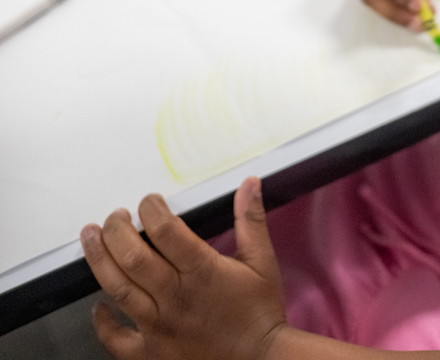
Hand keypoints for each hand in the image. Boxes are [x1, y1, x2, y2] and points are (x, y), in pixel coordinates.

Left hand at [80, 178, 287, 359]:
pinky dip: (102, 322)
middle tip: (115, 216)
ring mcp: (159, 327)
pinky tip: (97, 306)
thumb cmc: (259, 311)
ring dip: (99, 259)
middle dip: (116, 229)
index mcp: (202, 272)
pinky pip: (116, 339)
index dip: (151, 209)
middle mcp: (175, 297)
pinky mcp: (151, 353)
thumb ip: (251, 220)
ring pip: (118, 289)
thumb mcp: (261, 261)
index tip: (149, 201)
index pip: (165, 231)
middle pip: (132, 256)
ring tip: (90, 237)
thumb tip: (250, 183)